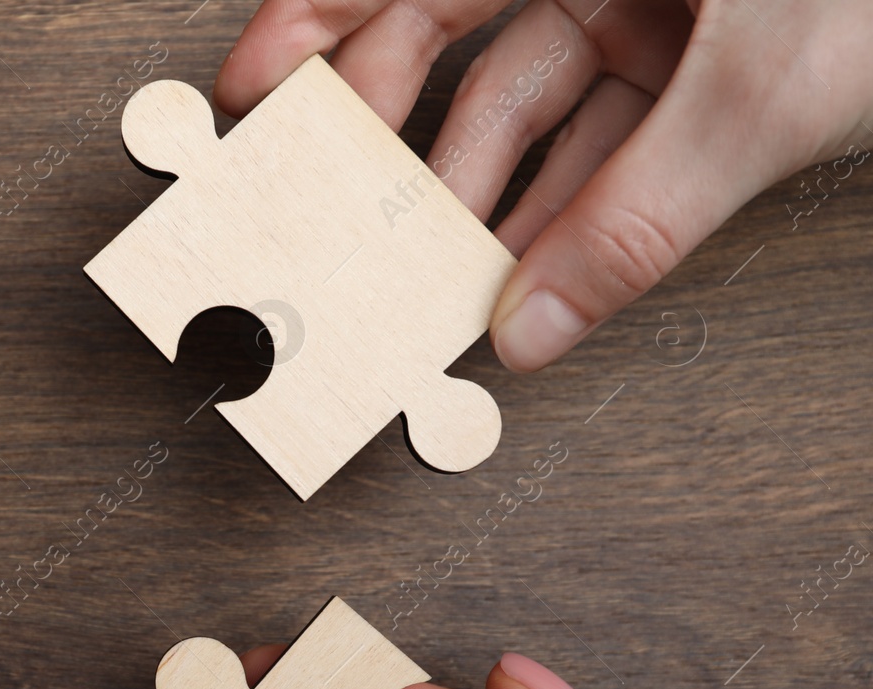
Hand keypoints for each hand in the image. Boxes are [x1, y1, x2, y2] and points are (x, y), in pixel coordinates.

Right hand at [216, 0, 872, 369]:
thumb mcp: (763, 84)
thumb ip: (641, 211)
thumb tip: (535, 325)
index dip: (319, 19)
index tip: (257, 90)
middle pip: (454, 45)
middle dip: (400, 142)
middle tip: (345, 227)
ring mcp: (651, 14)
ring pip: (532, 115)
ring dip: (487, 204)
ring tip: (433, 284)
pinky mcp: (698, 74)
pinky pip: (610, 150)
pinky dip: (572, 216)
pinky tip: (526, 279)